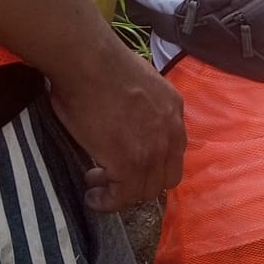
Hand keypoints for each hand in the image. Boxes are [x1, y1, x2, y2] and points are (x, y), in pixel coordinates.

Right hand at [49, 42, 185, 212]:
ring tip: (96, 183)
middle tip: (111, 177)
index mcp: (174, 112)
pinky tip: (92, 196)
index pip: (174, 153)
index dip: (153, 165)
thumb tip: (127, 117)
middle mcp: (171, 133)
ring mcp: (153, 150)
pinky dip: (108, 201)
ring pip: (146, 190)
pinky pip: (123, 195)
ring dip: (121, 193)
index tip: (129, 165)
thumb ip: (144, 106)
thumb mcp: (141, 84)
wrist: (89, 62)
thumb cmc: (102, 66)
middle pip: (166, 178)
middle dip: (140, 183)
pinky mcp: (130, 162)